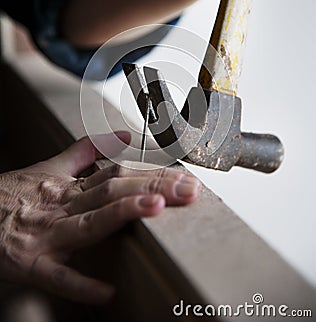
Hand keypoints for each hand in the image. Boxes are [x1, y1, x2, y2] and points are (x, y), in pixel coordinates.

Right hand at [0, 132, 199, 304]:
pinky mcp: (29, 264)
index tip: (186, 178)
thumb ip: (88, 151)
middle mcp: (62, 206)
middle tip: (189, 190)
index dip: (154, 174)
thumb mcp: (51, 167)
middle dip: (154, 188)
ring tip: (156, 207)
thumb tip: (123, 135)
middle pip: (112, 191)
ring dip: (123, 213)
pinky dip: (80, 284)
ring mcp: (47, 234)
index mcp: (70, 186)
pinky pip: (57, 276)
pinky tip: (107, 292)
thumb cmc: (14, 195)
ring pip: (89, 221)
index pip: (119, 174)